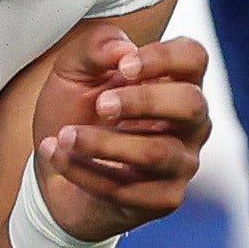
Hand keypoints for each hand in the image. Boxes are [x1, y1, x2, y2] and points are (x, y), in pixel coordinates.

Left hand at [30, 21, 209, 242]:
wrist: (55, 170)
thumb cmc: (75, 113)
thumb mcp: (72, 72)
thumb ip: (94, 48)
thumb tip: (121, 49)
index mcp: (175, 82)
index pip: (193, 58)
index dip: (164, 57)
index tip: (124, 65)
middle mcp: (189, 123)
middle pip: (191, 105)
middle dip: (143, 102)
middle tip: (101, 105)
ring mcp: (180, 163)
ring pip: (158, 153)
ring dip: (104, 143)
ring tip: (65, 136)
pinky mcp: (163, 199)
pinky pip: (129, 189)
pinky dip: (85, 172)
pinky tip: (58, 157)